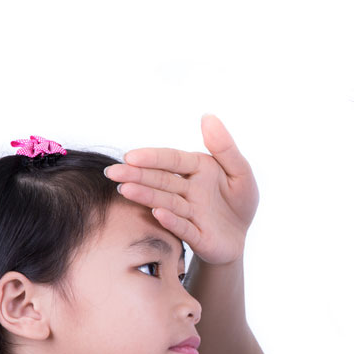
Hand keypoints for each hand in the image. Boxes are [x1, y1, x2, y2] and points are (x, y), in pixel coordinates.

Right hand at [105, 115, 258, 264]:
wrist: (239, 236)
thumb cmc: (239, 201)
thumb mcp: (241, 172)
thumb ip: (225, 147)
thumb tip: (207, 117)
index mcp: (197, 169)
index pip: (172, 160)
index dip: (152, 158)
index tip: (131, 157)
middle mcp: (188, 190)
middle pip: (160, 180)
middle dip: (136, 175)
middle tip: (113, 172)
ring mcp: (189, 213)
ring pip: (165, 202)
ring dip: (146, 196)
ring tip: (125, 190)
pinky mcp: (195, 236)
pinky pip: (183, 227)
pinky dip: (171, 220)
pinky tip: (158, 213)